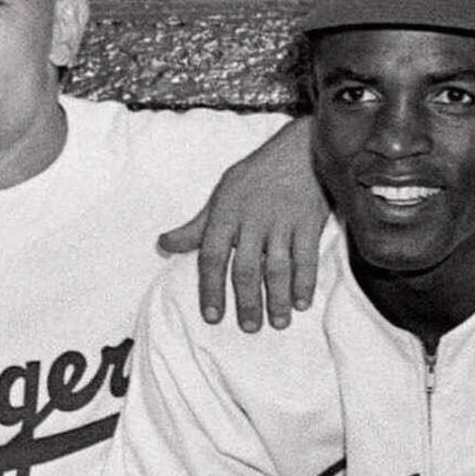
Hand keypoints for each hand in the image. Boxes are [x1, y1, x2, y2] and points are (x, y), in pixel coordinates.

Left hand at [157, 117, 322, 331]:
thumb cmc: (258, 174)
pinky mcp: (309, 221)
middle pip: (246, 269)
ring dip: (277, 298)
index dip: (210, 289)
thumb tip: (165, 243)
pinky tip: (301, 303)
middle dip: (246, 302)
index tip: (212, 316)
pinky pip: (306, 257)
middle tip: (248, 327)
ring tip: (277, 322)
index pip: (212, 256)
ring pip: (277, 267)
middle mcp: (253, 219)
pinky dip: (304, 282)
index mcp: (226, 212)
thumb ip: (197, 225)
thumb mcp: (223, 193)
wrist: (305, 148)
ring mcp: (283, 221)